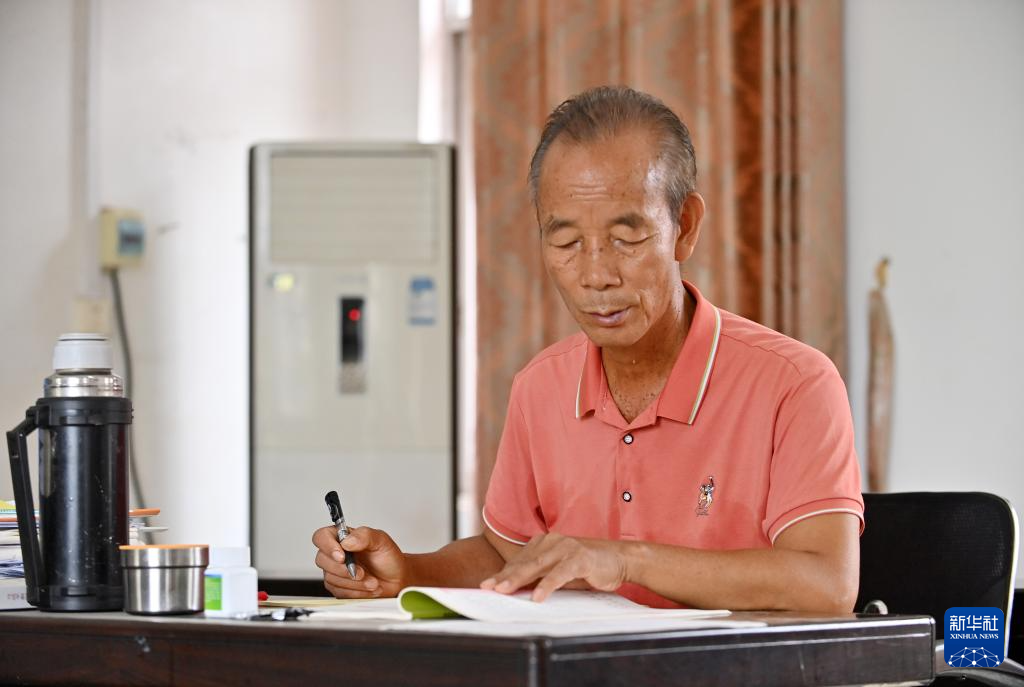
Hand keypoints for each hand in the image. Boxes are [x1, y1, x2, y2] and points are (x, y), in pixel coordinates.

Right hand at [312, 525, 406, 597]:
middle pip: (322, 560)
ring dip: (354, 583)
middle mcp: (336, 554)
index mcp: (342, 537)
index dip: (327, 546)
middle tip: (363, 572)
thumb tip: (346, 541)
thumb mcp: (381, 540)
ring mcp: (335, 572)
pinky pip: (339, 592)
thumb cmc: (388, 557)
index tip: (342, 556)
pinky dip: (356, 592)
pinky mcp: (338, 587)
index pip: (321, 537)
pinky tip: (368, 587)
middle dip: (345, 570)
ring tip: (372, 580)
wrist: (396, 578)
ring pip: (331, 579)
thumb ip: (364, 535)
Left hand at [479, 532, 628, 601]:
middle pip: (524, 562)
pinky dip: (547, 585)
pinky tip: (537, 597)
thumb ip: (542, 577)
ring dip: (519, 579)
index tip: (486, 585)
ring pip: (537, 565)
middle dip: (504, 576)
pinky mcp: (580, 558)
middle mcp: (553, 541)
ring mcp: (566, 548)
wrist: (620, 559)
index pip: (520, 560)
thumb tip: (519, 592)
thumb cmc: (589, 567)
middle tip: (487, 587)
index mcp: (545, 543)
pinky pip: (560, 573)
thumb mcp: (561, 572)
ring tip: (504, 591)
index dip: (503, 573)